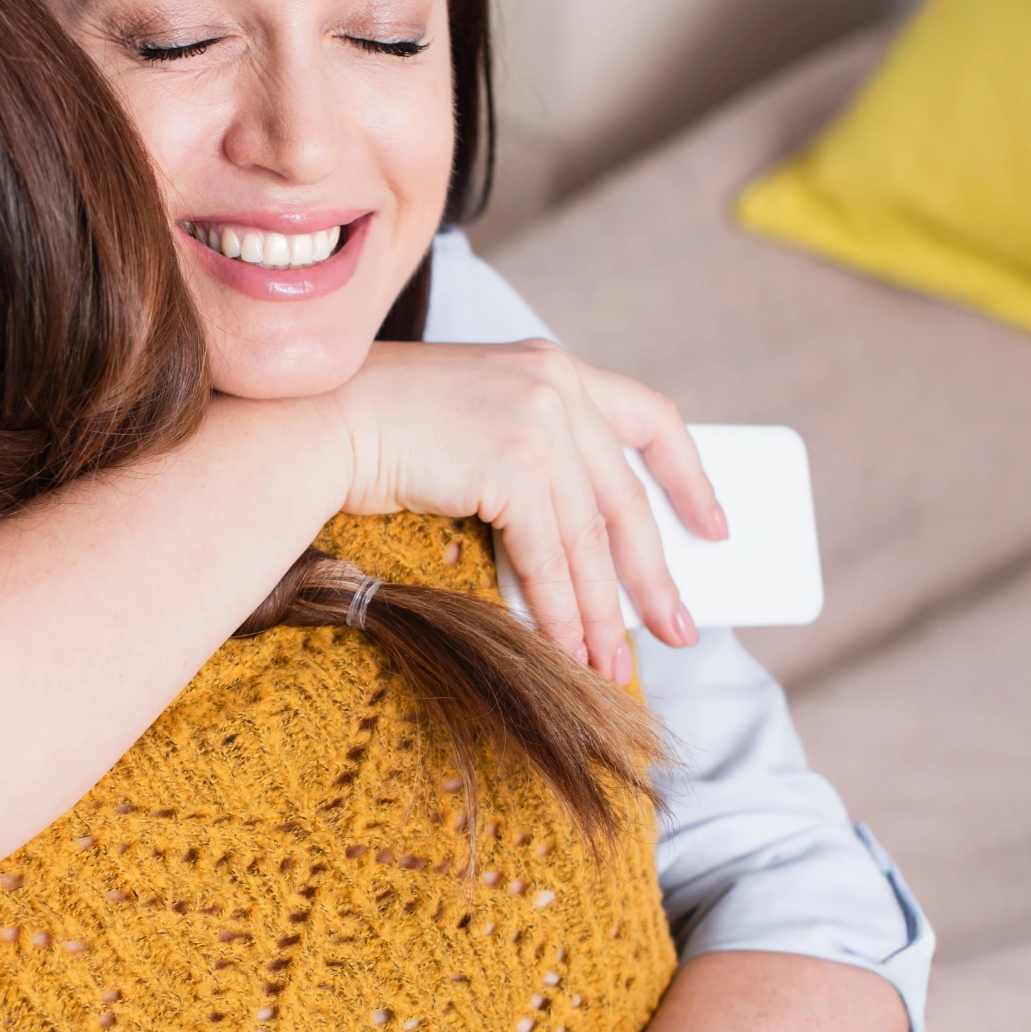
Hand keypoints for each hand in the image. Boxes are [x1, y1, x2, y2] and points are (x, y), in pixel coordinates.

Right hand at [326, 339, 723, 679]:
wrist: (317, 424)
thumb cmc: (378, 430)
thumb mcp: (473, 419)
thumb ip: (529, 450)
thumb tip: (579, 543)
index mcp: (553, 367)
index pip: (652, 417)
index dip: (689, 478)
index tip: (714, 528)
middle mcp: (556, 386)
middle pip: (625, 499)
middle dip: (652, 576)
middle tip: (677, 630)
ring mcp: (537, 421)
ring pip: (588, 539)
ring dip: (601, 612)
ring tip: (610, 664)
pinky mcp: (513, 464)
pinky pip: (550, 556)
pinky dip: (561, 610)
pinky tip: (566, 646)